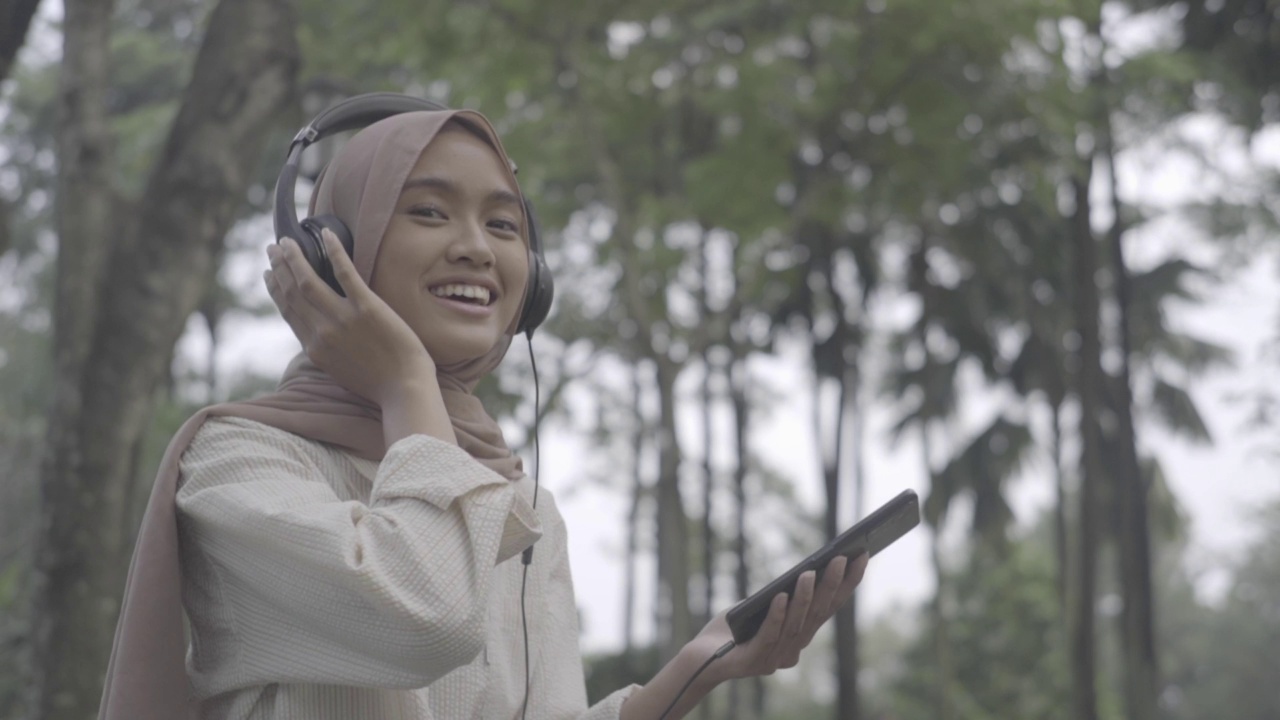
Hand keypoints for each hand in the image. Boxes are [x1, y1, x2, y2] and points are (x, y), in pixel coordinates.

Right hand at [264, 231, 434, 406]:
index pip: (287, 311)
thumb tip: (318, 336)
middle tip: (273, 247)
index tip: (269, 273)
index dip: (276, 289)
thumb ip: (325, 351)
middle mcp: (322, 331)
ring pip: (308, 281)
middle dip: (279, 266)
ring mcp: (343, 319)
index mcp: (314, 348)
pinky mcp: (367, 308)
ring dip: (295, 258)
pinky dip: (334, 251)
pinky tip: (327, 234)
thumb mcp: (339, 371)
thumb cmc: (378, 384)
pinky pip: (345, 273)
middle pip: (292, 292)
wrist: (404, 390)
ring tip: (289, 240)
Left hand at [691, 553, 867, 682]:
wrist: (700, 658)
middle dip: (832, 585)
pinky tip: (780, 596)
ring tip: (809, 573)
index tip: (861, 556)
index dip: (847, 584)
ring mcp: (775, 658)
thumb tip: (806, 570)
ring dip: (805, 598)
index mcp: (798, 636)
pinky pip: (769, 635)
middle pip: (818, 615)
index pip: (828, 608)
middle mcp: (792, 649)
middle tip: (841, 558)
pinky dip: (777, 615)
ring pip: (796, 625)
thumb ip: (781, 595)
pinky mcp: (754, 660)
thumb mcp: (759, 605)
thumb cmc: (733, 628)